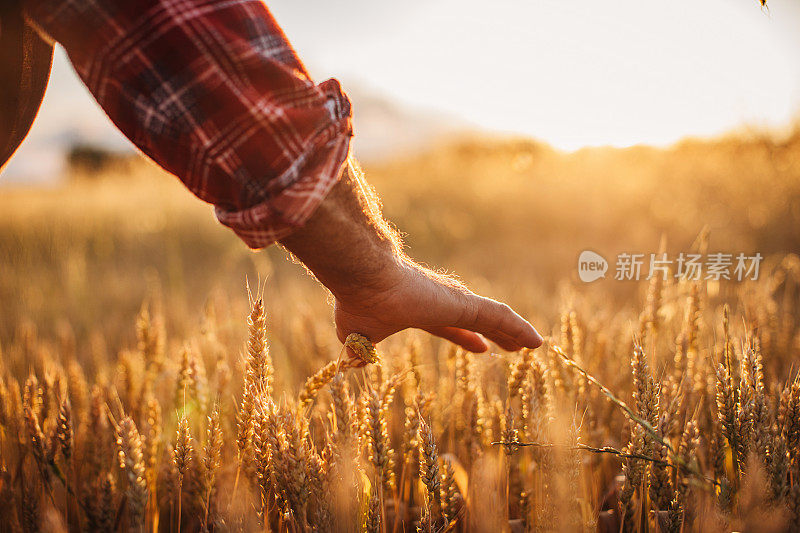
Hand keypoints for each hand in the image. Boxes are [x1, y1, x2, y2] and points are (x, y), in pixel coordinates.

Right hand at [280, 157, 542, 352]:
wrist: (364, 278)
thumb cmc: (359, 303)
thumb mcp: (356, 336)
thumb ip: (359, 350)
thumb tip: (351, 364)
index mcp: (418, 311)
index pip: (449, 327)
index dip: (465, 338)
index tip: (481, 348)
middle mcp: (441, 303)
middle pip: (477, 321)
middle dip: (495, 333)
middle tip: (512, 346)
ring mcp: (455, 302)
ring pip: (494, 318)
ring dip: (513, 332)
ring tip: (534, 344)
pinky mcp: (464, 304)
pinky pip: (500, 318)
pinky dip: (519, 329)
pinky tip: (536, 341)